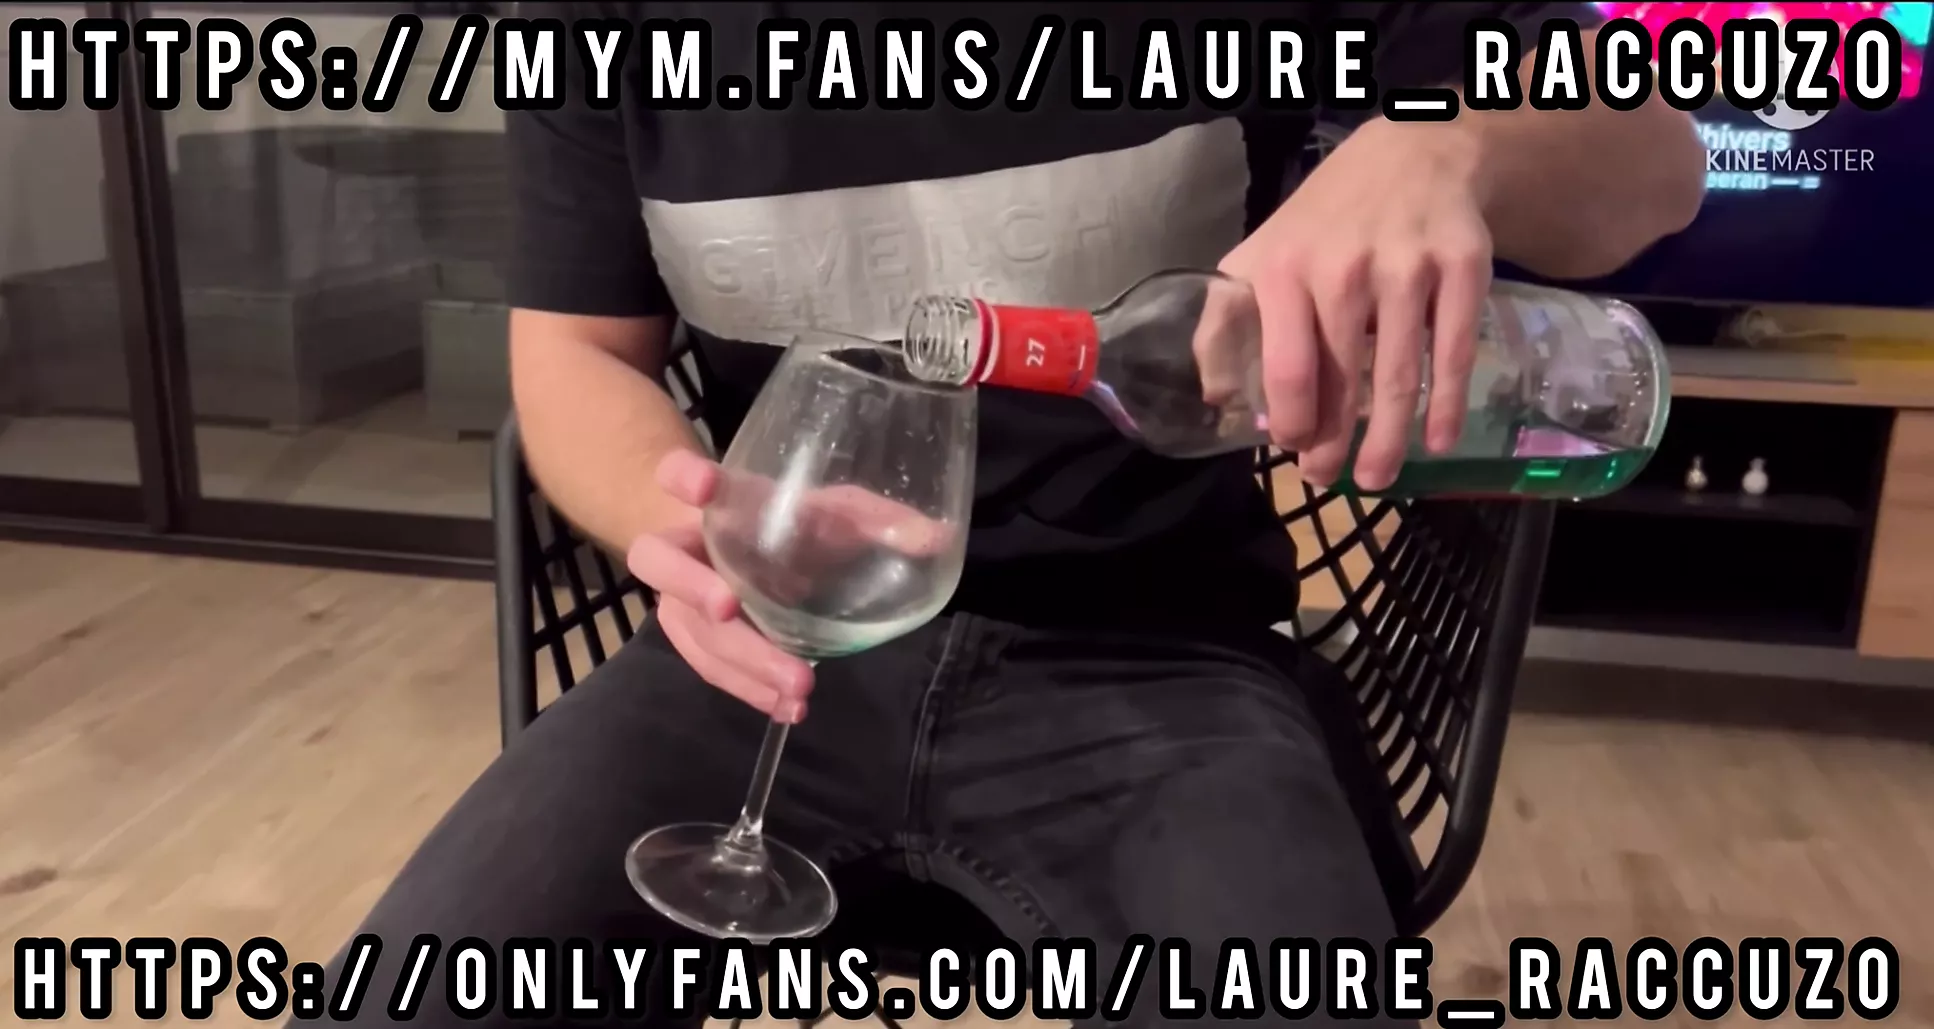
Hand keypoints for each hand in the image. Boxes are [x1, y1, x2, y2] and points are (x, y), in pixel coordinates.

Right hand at [627, 450, 953, 721]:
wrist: (737, 546)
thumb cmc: (787, 517)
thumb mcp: (833, 508)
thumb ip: (876, 518)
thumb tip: (936, 537)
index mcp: (718, 500)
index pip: (677, 474)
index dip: (683, 476)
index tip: (705, 483)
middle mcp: (685, 544)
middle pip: (659, 560)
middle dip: (691, 584)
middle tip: (730, 608)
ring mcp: (680, 595)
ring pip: (687, 627)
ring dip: (737, 658)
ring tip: (796, 686)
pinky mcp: (692, 637)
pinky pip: (708, 666)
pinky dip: (749, 689)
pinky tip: (791, 709)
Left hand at [1219, 118, 1494, 491]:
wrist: (1410, 156)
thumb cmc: (1324, 222)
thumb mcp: (1260, 256)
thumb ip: (1225, 322)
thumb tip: (1218, 399)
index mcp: (1285, 269)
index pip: (1288, 368)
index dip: (1291, 421)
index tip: (1292, 447)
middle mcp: (1346, 268)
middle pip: (1343, 381)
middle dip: (1334, 443)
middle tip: (1328, 478)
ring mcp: (1409, 267)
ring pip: (1400, 376)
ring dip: (1388, 440)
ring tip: (1377, 478)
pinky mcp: (1463, 267)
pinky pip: (1454, 352)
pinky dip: (1448, 404)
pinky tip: (1438, 441)